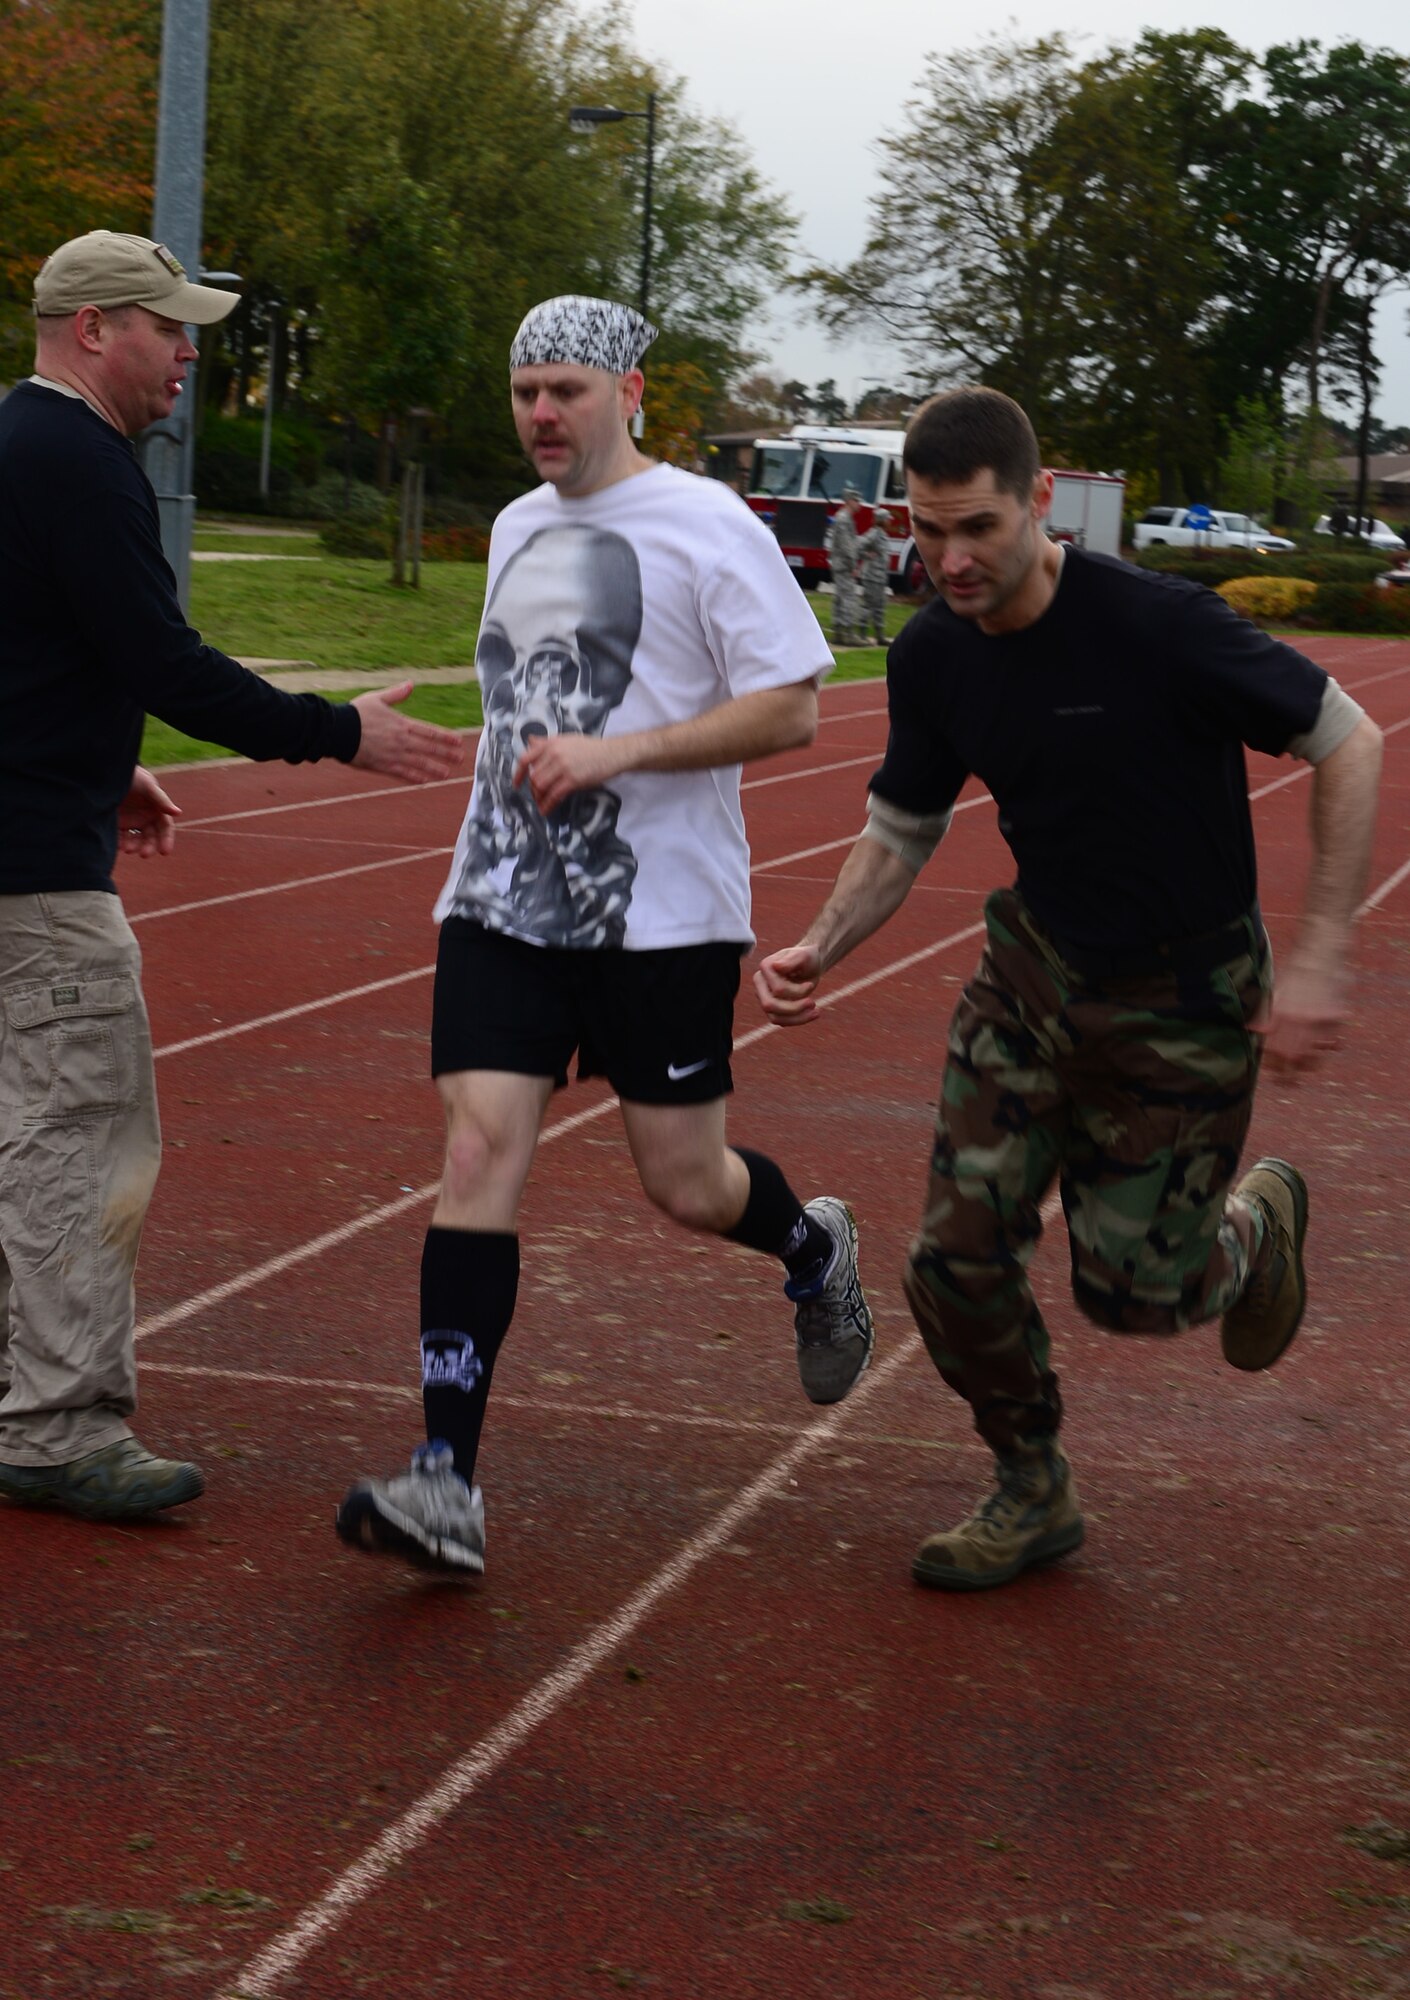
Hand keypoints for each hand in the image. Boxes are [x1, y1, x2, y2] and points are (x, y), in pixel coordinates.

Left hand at [118, 767, 180, 858]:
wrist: (106, 771)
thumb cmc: (131, 775)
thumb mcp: (147, 785)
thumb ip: (161, 799)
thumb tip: (178, 813)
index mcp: (156, 809)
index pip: (165, 828)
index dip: (166, 840)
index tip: (165, 852)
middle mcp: (145, 817)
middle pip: (151, 837)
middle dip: (149, 846)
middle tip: (144, 854)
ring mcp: (130, 821)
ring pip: (136, 840)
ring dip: (134, 846)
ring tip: (128, 849)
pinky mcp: (116, 823)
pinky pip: (120, 837)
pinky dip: (120, 843)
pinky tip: (119, 846)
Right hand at [350, 680, 465, 783]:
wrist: (337, 730)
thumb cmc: (355, 713)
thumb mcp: (377, 699)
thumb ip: (396, 694)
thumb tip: (410, 684)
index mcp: (401, 723)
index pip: (429, 731)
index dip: (445, 737)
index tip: (458, 741)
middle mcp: (401, 740)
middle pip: (428, 748)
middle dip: (446, 754)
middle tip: (461, 759)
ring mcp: (393, 754)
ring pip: (419, 763)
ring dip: (434, 769)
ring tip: (447, 774)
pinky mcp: (382, 765)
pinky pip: (402, 773)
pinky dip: (414, 777)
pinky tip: (424, 781)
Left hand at [514, 734, 621, 814]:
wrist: (612, 753)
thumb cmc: (590, 748)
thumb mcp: (566, 739)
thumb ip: (547, 742)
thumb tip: (530, 741)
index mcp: (551, 743)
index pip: (526, 758)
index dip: (518, 774)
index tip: (516, 784)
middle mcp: (554, 754)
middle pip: (534, 776)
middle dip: (533, 790)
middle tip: (537, 796)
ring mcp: (563, 767)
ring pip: (540, 786)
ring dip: (539, 798)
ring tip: (542, 803)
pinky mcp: (573, 780)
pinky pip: (554, 795)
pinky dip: (548, 805)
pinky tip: (546, 810)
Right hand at [753, 943, 825, 1025]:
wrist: (810, 966)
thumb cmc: (807, 959)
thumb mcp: (804, 956)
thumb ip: (791, 959)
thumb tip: (775, 966)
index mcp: (765, 967)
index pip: (777, 989)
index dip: (797, 991)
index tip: (810, 984)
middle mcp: (761, 983)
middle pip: (769, 1005)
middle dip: (793, 1008)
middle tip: (813, 1003)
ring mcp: (765, 997)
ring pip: (775, 1017)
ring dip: (798, 1018)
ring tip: (816, 1012)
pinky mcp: (773, 1009)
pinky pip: (782, 1022)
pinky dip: (798, 1020)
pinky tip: (813, 1014)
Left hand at [1252, 957, 1348, 1073]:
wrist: (1320, 954)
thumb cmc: (1294, 974)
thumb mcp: (1274, 992)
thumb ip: (1264, 1013)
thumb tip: (1250, 1030)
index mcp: (1280, 1012)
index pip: (1273, 1048)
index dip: (1272, 1063)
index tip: (1272, 1072)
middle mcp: (1299, 1018)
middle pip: (1293, 1056)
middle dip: (1290, 1075)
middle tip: (1289, 1084)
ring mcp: (1319, 1018)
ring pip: (1314, 1054)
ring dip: (1310, 1066)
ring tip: (1306, 1069)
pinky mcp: (1336, 1017)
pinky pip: (1332, 1042)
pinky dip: (1329, 1049)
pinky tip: (1324, 1049)